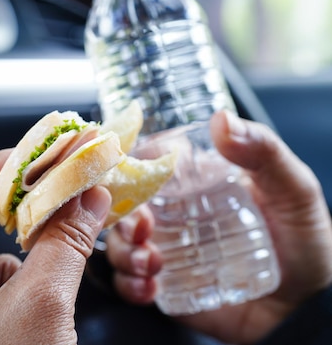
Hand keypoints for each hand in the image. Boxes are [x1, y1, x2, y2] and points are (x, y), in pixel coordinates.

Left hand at [0, 149, 111, 344]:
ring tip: (66, 236)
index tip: (41, 152)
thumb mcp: (41, 310)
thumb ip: (64, 243)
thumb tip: (87, 197)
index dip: (1, 172)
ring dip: (30, 246)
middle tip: (60, 181)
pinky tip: (51, 289)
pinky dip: (30, 277)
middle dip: (20, 207)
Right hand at [106, 111, 331, 343]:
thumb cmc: (305, 242)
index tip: (124, 173)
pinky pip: (130, 282)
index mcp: (197, 182)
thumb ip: (264, 152)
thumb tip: (221, 120)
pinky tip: (149, 287)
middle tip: (143, 229)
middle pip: (125, 204)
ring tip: (150, 264)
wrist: (307, 307)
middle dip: (122, 215)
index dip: (128, 165)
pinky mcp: (166, 284)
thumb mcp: (293, 190)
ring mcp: (168, 248)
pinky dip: (130, 284)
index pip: (149, 162)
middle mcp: (175, 212)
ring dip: (123, 252)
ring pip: (121, 242)